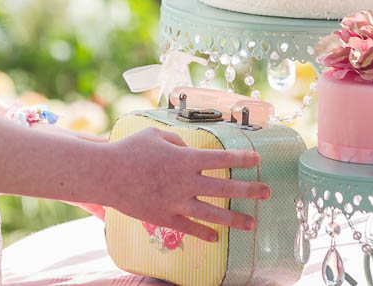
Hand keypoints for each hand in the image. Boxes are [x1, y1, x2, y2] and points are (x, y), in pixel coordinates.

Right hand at [104, 127, 270, 242]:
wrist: (106, 174)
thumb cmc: (129, 150)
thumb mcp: (156, 135)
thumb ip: (178, 142)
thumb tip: (191, 151)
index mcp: (185, 159)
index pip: (221, 159)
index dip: (242, 159)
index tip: (257, 161)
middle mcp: (184, 181)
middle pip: (224, 187)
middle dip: (249, 190)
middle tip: (267, 192)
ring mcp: (175, 202)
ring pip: (212, 213)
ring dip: (234, 218)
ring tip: (252, 223)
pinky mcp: (164, 218)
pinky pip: (189, 228)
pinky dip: (204, 233)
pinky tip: (216, 237)